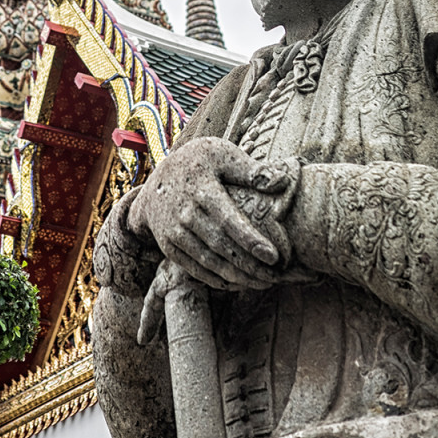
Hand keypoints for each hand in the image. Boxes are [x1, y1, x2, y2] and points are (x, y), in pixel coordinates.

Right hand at [126, 138, 298, 290]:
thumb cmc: (197, 163)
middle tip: (275, 277)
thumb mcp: (220, 153)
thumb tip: (283, 181)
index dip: (251, 241)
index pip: (228, 220)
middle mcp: (185, 214)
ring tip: (263, 283)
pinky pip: (195, 269)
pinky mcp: (169, 247)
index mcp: (202, 189)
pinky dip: (217, 280)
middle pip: (221, 246)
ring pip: (209, 262)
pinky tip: (239, 283)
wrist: (155, 181)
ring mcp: (174, 232)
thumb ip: (251, 170)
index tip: (274, 257)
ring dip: (237, 277)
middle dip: (250, 266)